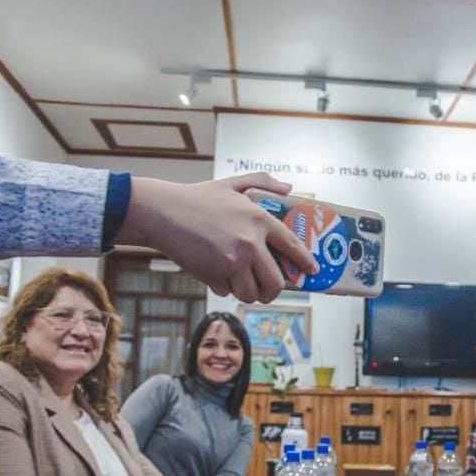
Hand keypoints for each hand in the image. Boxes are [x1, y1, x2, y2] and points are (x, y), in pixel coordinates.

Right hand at [117, 173, 318, 302]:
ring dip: (247, 292)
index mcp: (259, 220)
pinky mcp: (215, 274)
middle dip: (273, 292)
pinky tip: (217, 273)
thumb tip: (288, 188)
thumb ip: (262, 182)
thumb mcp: (233, 183)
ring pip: (251, 293)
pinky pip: (228, 291)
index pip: (292, 246)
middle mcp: (250, 243)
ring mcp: (233, 261)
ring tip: (240, 282)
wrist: (163, 213)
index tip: (312, 271)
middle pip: (275, 283)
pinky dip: (225, 287)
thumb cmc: (197, 198)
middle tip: (267, 290)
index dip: (304, 261)